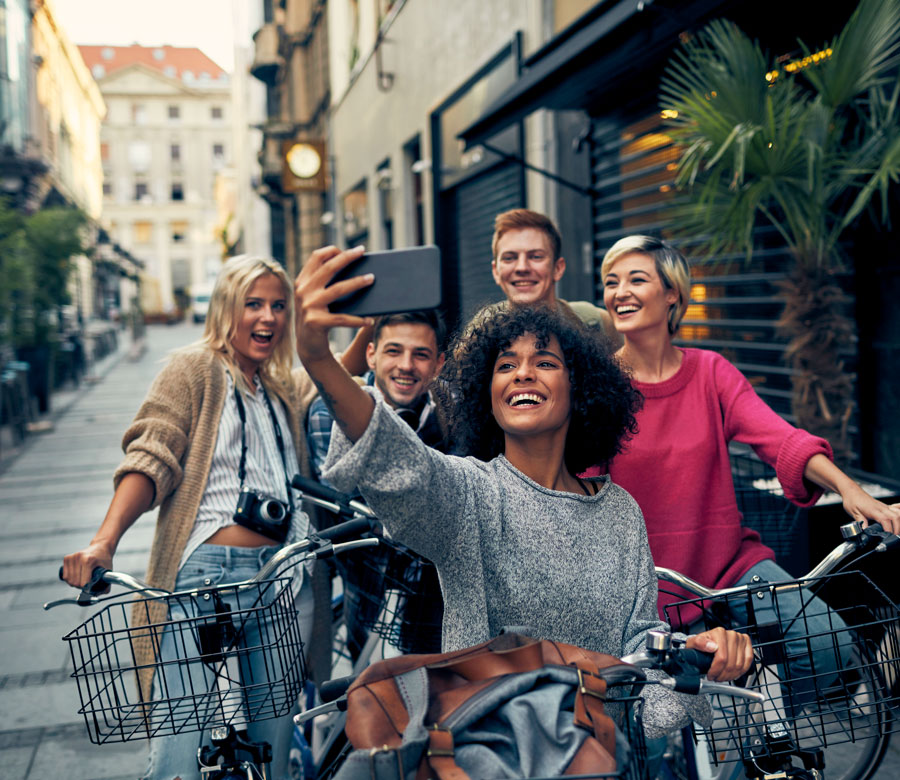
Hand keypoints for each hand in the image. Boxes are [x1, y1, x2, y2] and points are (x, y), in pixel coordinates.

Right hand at [61, 541, 113, 589]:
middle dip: (81, 586)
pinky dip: (70, 578)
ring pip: (68, 580)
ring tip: (82, 579)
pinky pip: (65, 575)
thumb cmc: (104, 559)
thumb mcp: (108, 571)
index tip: (91, 586)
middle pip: (75, 582)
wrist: (100, 546)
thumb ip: (106, 585)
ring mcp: (72, 557)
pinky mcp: (67, 558)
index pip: (83, 582)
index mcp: (89, 560)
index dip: (87, 588)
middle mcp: (79, 557)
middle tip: (87, 583)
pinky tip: (76, 576)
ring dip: (74, 583)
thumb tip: (98, 596)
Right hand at [294, 246, 374, 364]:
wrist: (307, 347)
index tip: (351, 250)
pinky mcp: (316, 322)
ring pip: (338, 289)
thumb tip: (355, 269)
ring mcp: (308, 306)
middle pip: (328, 268)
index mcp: (302, 282)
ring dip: (357, 282)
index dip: (333, 251)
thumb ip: (324, 283)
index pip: (316, 257)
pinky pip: (342, 318)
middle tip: (362, 252)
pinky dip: (358, 320)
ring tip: (372, 279)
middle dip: (347, 257)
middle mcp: (303, 291)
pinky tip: (370, 320)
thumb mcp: (315, 298)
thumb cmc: (318, 318)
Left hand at [686, 627, 752, 681]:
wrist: (708, 641)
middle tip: (717, 679)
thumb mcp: (693, 643)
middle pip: (731, 663)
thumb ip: (699, 643)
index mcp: (719, 633)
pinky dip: (741, 671)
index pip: (722, 658)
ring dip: (732, 675)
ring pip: (740, 665)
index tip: (711, 676)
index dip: (716, 670)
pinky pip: (748, 661)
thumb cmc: (701, 644)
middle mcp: (731, 635)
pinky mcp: (747, 645)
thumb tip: (712, 646)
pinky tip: (734, 673)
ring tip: (723, 677)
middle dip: (723, 675)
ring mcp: (740, 639)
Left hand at [841, 484, 899, 535]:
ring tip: (895, 531)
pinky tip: (896, 521)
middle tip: (893, 535)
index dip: (888, 529)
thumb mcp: (853, 513)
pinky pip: (895, 510)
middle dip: (896, 528)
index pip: (885, 520)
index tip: (887, 535)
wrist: (851, 491)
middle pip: (895, 517)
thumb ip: (861, 522)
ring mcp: (883, 506)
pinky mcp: (884, 506)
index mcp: (873, 510)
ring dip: (898, 523)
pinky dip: (898, 516)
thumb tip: (864, 531)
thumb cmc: (852, 500)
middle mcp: (881, 507)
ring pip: (897, 513)